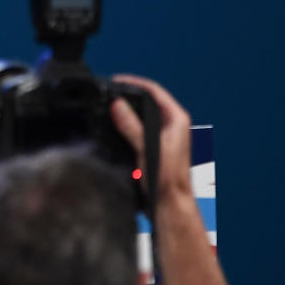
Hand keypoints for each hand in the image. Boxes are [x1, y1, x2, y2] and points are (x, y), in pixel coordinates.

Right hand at [111, 74, 192, 201]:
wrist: (170, 204)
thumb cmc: (166, 180)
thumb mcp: (147, 148)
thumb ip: (132, 126)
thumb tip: (118, 105)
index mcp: (177, 120)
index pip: (154, 90)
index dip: (133, 82)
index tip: (115, 81)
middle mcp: (173, 125)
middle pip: (147, 100)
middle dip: (127, 95)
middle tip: (108, 93)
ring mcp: (165, 135)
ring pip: (143, 114)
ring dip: (126, 111)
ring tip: (108, 107)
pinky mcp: (156, 145)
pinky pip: (139, 127)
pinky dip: (127, 124)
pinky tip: (115, 127)